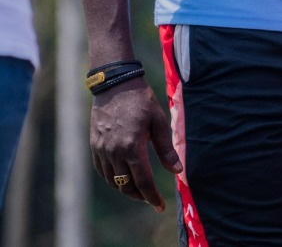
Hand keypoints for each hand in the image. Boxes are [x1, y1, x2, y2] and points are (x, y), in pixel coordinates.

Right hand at [89, 80, 180, 210]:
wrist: (115, 86)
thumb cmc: (141, 101)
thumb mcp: (159, 122)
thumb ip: (166, 148)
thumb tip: (177, 170)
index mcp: (132, 147)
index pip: (143, 180)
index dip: (152, 196)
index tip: (160, 206)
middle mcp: (114, 152)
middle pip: (125, 185)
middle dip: (139, 195)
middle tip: (151, 198)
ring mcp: (101, 150)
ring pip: (112, 180)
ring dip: (125, 188)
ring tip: (139, 188)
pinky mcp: (94, 146)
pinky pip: (102, 170)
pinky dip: (112, 178)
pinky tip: (122, 176)